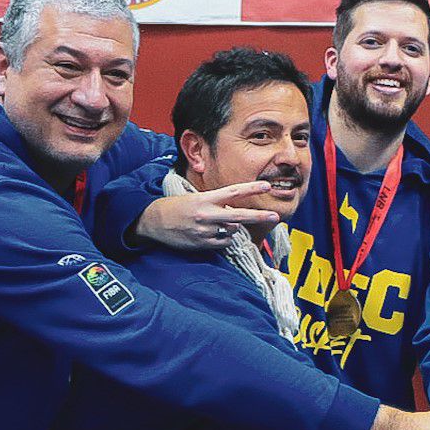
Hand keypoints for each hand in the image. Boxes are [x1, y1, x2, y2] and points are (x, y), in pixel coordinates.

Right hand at [133, 182, 282, 249]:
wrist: (154, 221)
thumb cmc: (178, 207)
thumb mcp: (197, 198)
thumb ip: (217, 204)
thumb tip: (237, 212)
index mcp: (205, 199)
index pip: (233, 192)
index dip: (251, 189)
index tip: (266, 186)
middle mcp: (207, 214)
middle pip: (239, 216)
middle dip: (259, 216)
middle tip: (275, 216)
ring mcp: (205, 230)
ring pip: (232, 230)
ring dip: (231, 228)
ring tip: (215, 224)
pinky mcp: (203, 244)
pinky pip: (224, 242)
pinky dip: (224, 239)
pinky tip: (211, 234)